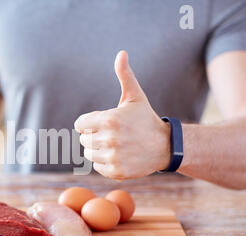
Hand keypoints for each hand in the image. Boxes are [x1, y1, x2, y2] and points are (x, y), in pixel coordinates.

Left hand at [74, 50, 170, 179]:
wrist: (165, 146)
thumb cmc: (145, 119)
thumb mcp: (135, 97)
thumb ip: (124, 76)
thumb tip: (121, 53)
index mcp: (109, 119)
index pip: (80, 124)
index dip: (89, 122)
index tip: (103, 122)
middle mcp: (109, 139)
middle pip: (84, 139)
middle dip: (94, 135)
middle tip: (112, 134)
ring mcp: (112, 157)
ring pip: (89, 153)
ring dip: (98, 149)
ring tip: (116, 145)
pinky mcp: (115, 171)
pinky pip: (97, 166)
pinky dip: (104, 162)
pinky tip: (119, 155)